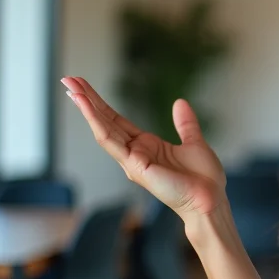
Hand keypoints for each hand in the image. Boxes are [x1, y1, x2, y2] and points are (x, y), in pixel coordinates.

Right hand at [62, 77, 226, 218]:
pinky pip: (111, 141)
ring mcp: (131, 160)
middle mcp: (134, 153)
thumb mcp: (194, 143)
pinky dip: (97, 123)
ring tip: (71, 88)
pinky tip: (86, 107)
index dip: (101, 103)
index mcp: (145, 146)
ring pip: (103, 129)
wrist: (210, 199)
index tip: (84, 86)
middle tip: (68, 79)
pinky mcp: (134, 166)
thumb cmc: (203, 179)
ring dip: (86, 108)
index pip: (116, 120)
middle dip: (86, 100)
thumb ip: (185, 124)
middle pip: (105, 121)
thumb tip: (180, 103)